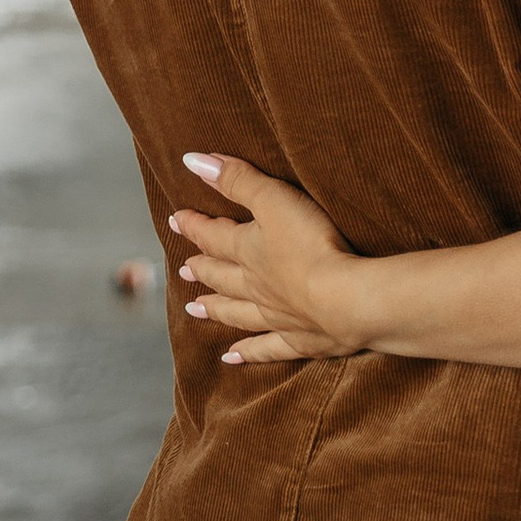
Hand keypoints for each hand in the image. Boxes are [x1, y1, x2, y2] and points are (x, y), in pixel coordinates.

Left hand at [170, 151, 366, 364]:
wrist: (345, 301)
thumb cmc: (312, 244)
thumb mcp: (275, 199)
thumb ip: (238, 179)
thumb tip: (192, 161)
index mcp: (249, 251)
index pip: (214, 236)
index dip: (193, 226)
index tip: (175, 220)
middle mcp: (255, 286)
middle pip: (222, 277)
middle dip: (202, 269)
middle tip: (182, 269)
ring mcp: (275, 316)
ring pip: (237, 313)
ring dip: (216, 309)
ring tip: (194, 310)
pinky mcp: (299, 340)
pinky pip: (266, 349)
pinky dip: (246, 353)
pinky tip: (231, 359)